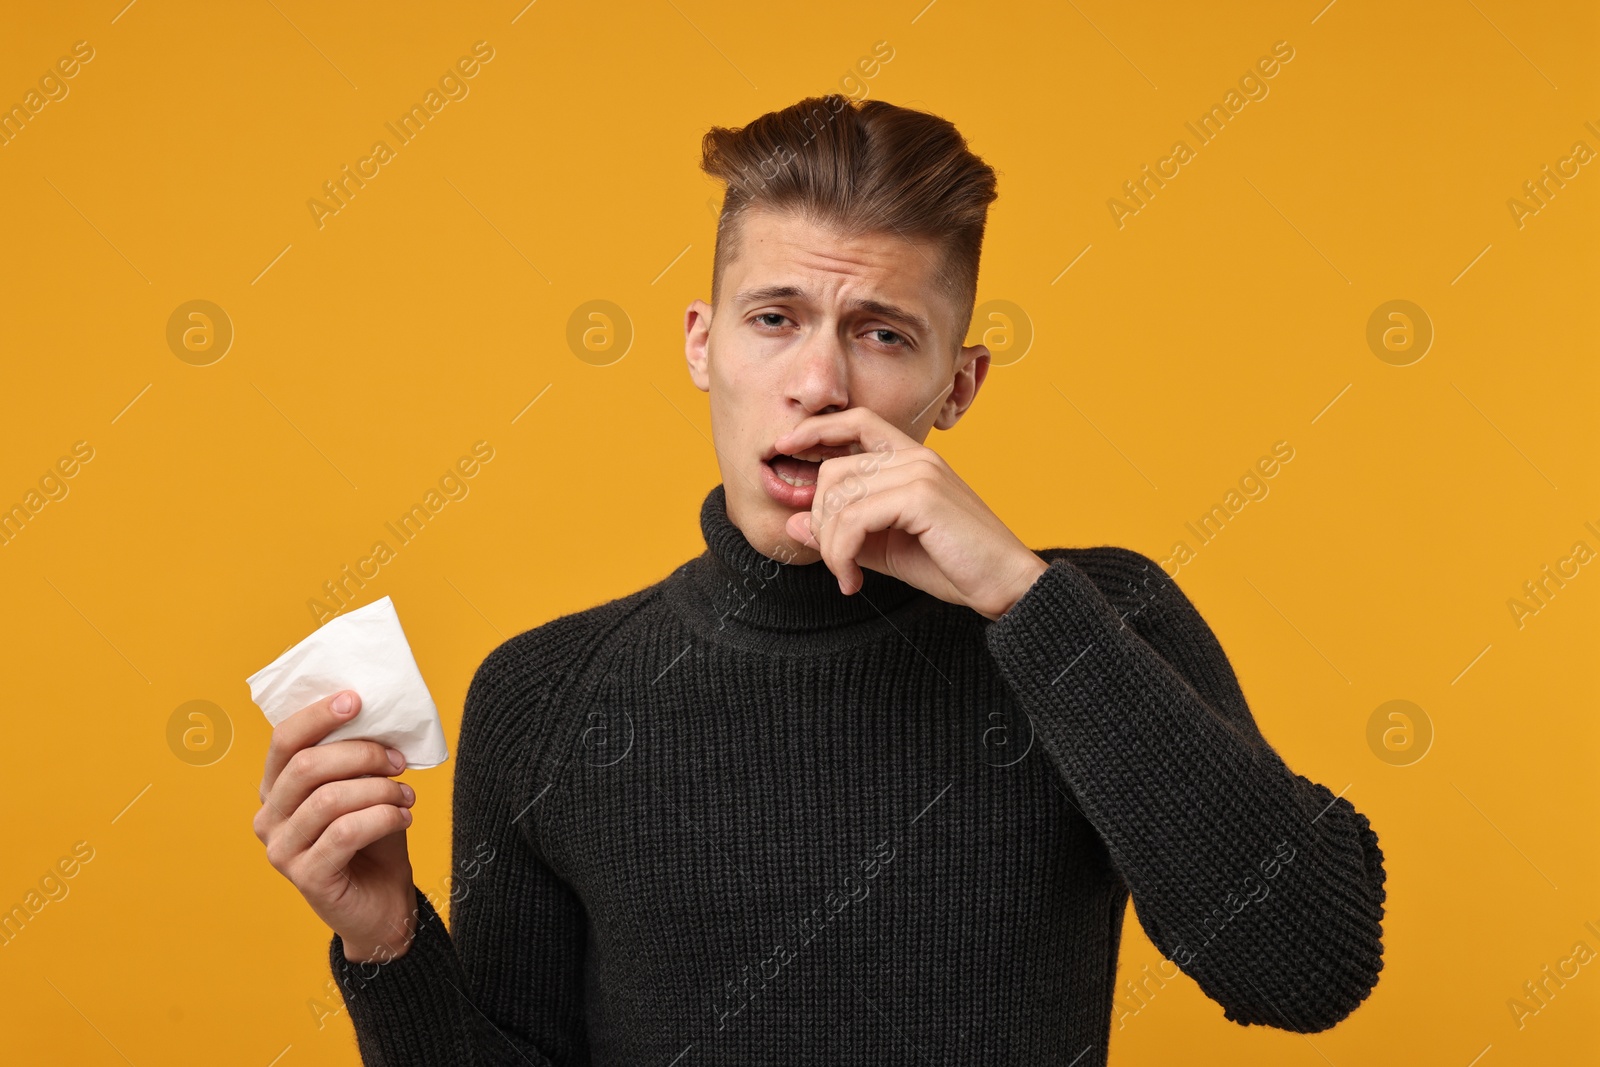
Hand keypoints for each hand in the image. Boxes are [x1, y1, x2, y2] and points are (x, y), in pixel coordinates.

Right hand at [253, 690, 418, 962]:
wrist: (383, 906)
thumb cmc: (373, 840)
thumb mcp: (365, 789)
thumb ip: (357, 758)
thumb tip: (373, 714)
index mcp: (277, 788)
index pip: (284, 740)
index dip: (318, 715)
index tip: (356, 699)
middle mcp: (269, 817)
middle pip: (307, 766)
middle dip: (361, 754)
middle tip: (398, 761)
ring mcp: (281, 850)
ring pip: (329, 799)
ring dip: (379, 789)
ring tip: (407, 795)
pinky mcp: (305, 876)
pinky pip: (345, 832)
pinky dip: (382, 817)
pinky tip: (403, 817)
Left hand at [774, 407, 1050, 620]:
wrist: (1007, 586)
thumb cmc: (954, 566)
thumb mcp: (887, 548)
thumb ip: (845, 533)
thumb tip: (794, 523)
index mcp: (914, 459)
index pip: (858, 422)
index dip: (817, 429)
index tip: (785, 447)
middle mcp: (917, 457)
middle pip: (835, 470)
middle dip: (821, 520)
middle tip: (838, 562)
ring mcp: (920, 473)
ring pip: (839, 496)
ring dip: (831, 546)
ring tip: (849, 576)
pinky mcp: (921, 497)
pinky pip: (853, 518)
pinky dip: (842, 553)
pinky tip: (854, 579)